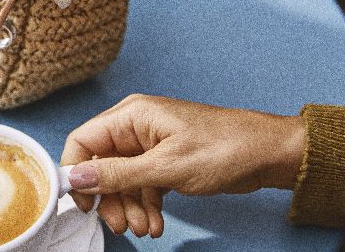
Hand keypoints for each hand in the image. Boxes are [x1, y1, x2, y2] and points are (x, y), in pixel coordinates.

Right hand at [60, 95, 305, 237]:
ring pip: (122, 181)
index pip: (84, 141)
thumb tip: (78, 177)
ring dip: (130, 208)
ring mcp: (150, 145)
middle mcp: (136, 127)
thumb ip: (119, 174)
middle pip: (101, 165)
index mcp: (131, 116)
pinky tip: (156, 223)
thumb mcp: (166, 167)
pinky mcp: (164, 161)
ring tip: (146, 228)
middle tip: (121, 225)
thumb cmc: (224, 148)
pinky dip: (146, 206)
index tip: (83, 202)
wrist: (267, 154)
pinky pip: (142, 186)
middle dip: (109, 199)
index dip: (77, 172)